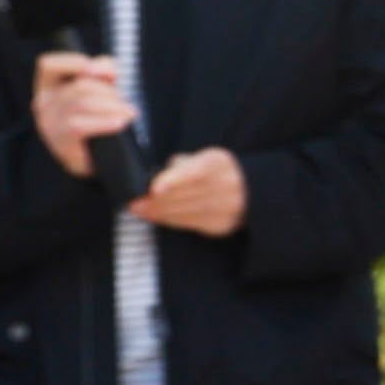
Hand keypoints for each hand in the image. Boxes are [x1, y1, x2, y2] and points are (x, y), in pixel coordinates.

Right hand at [32, 51, 133, 176]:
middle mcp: (44, 103)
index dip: (73, 62)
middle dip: (109, 92)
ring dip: (113, 106)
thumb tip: (107, 70)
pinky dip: (105, 122)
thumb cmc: (96, 119)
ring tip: (128, 113)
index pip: (48, 65)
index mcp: (48, 86)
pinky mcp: (60, 140)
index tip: (98, 71)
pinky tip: (120, 124)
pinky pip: (81, 126)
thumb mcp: (99, 88)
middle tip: (125, 104)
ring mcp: (49, 123)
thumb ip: (102, 70)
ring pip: (84, 103)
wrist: (95, 158)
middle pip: (80, 86)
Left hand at [129, 147, 246, 235]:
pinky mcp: (220, 226)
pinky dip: (170, 220)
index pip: (195, 171)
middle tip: (134, 202)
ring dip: (158, 213)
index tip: (154, 188)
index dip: (173, 180)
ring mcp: (224, 208)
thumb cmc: (217, 172)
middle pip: (184, 196)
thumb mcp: (204, 158)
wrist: (250, 191)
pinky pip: (188, 224)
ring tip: (140, 210)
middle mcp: (225, 186)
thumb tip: (156, 181)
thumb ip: (181, 166)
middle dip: (155, 201)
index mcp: (218, 163)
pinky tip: (157, 216)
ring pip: (183, 213)